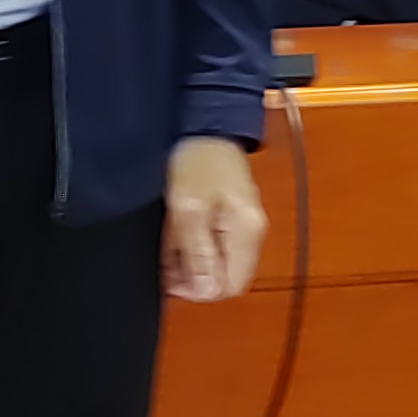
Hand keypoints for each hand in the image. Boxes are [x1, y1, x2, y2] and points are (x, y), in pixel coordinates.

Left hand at [163, 135, 269, 303]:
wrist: (205, 126)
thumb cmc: (198, 158)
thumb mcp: (188, 209)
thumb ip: (196, 251)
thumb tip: (204, 291)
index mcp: (246, 232)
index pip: (230, 285)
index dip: (199, 290)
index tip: (172, 281)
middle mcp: (251, 232)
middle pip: (225, 277)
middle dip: (193, 277)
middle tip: (166, 264)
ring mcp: (243, 225)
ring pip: (218, 263)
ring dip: (191, 262)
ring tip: (168, 247)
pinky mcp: (232, 218)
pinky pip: (215, 246)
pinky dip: (194, 247)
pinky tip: (177, 236)